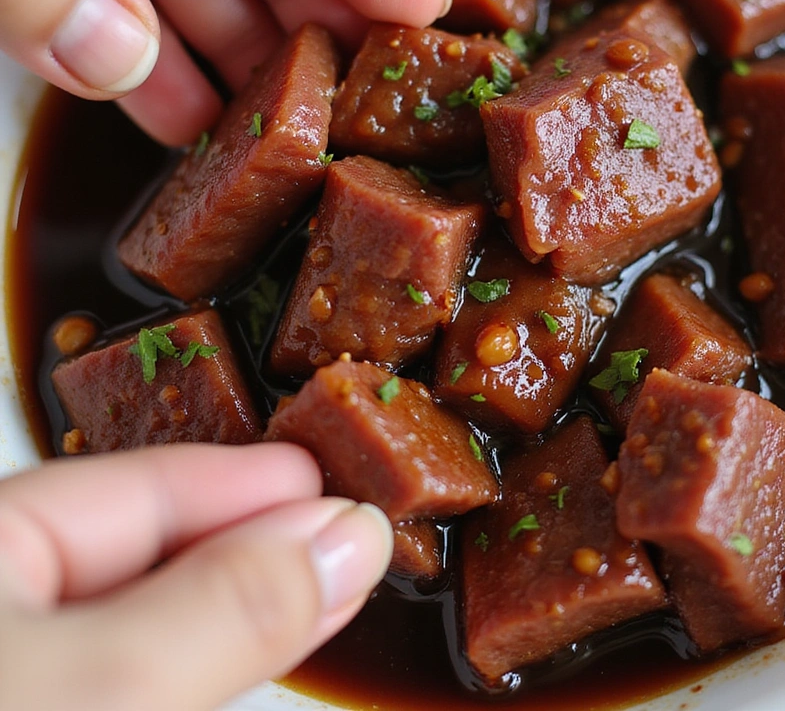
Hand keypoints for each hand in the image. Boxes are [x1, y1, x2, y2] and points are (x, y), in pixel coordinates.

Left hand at [0, 443, 392, 710]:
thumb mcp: (92, 689)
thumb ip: (224, 606)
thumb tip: (353, 534)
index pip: (145, 485)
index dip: (259, 486)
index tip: (349, 497)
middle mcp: (4, 597)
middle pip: (153, 550)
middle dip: (259, 549)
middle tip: (358, 548)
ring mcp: (28, 667)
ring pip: (146, 623)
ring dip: (239, 614)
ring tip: (327, 595)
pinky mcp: (52, 701)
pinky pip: (135, 679)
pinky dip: (200, 667)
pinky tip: (252, 657)